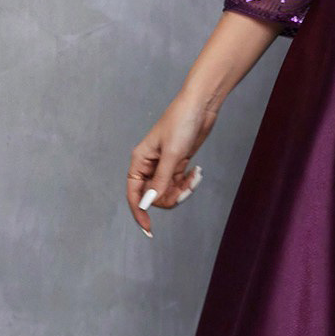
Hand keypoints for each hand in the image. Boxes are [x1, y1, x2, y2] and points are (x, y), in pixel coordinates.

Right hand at [127, 96, 219, 238]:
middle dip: (171, 197)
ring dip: (183, 190)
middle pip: (153, 197)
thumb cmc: (181, 123)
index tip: (149, 229)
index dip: (139, 212)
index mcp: (140, 161)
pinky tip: (197, 172)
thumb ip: (160, 180)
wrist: (200, 106)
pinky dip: (189, 183)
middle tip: (186, 188)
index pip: (134, 194)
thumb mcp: (172, 154)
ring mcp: (164, 166)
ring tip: (195, 177)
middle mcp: (149, 166)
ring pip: (168, 192)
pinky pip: (179, 184)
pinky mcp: (178, 164)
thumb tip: (149, 202)